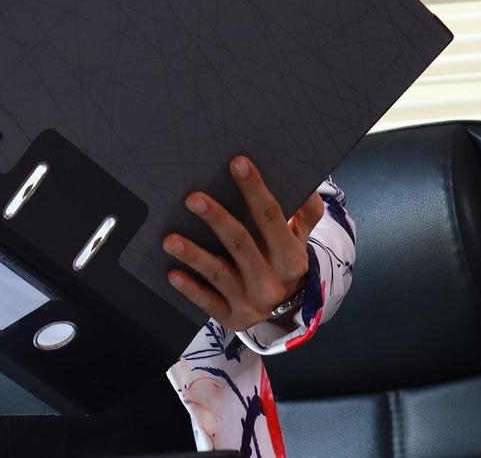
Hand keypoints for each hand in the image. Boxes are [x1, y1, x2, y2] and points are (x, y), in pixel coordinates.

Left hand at [162, 155, 324, 331]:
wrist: (286, 312)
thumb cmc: (282, 261)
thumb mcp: (298, 239)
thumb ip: (305, 212)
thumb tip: (310, 180)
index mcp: (290, 255)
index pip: (271, 217)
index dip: (255, 190)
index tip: (237, 163)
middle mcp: (272, 279)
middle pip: (241, 244)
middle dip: (217, 219)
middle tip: (193, 198)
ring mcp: (251, 300)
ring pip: (219, 274)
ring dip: (194, 256)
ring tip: (169, 240)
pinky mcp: (232, 317)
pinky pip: (208, 303)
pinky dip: (191, 289)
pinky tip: (172, 274)